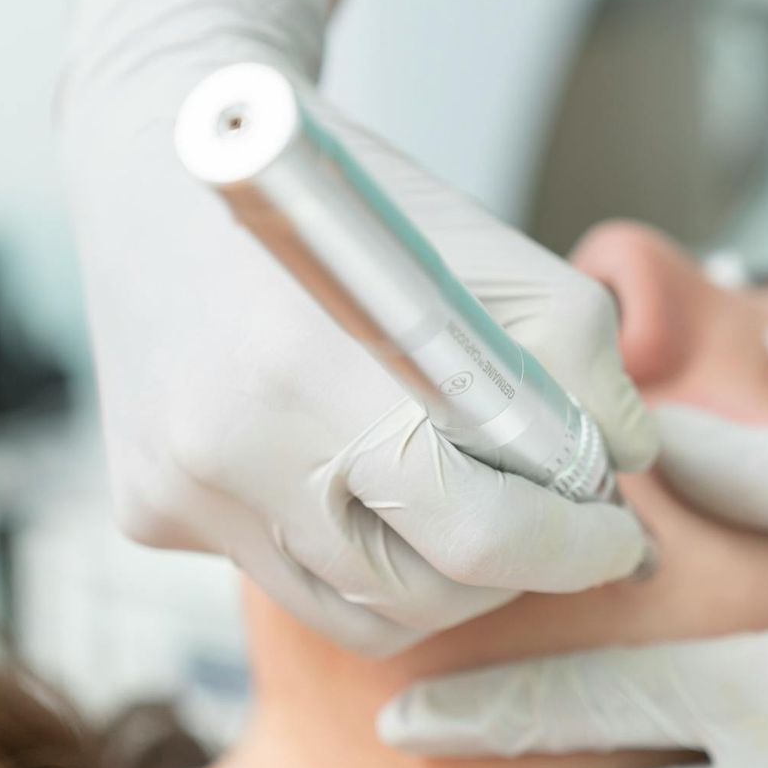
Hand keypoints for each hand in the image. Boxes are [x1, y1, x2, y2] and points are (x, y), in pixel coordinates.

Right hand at [58, 0, 655, 654]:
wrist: (162, 158)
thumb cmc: (342, 201)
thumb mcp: (495, 253)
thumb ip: (581, 371)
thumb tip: (621, 470)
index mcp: (312, 373)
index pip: (474, 535)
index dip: (569, 550)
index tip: (616, 537)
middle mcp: (227, 452)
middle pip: (416, 595)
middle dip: (510, 572)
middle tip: (554, 526)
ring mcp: (178, 492)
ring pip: (349, 609)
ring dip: (432, 575)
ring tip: (468, 501)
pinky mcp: (146, 509)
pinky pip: (281, 570)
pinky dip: (344, 541)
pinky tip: (351, 462)